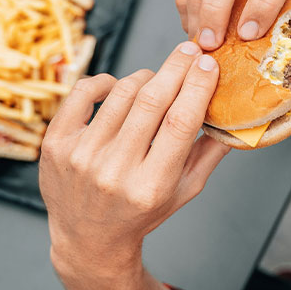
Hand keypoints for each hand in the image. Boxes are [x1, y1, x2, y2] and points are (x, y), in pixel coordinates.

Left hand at [40, 42, 229, 274]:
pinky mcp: (56, 144)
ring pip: (121, 92)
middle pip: (152, 101)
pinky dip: (105, 81)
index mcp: (151, 185)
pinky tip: (117, 86)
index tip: (209, 65)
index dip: (198, 86)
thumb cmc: (142, 213)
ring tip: (157, 79)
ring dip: (146, 76)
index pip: (180, 122)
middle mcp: (114, 170)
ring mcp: (81, 156)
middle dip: (177, 67)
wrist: (89, 238)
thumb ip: (210, 154)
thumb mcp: (184, 192)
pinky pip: (83, 92)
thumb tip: (234, 114)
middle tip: (191, 50)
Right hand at [176, 0, 290, 49]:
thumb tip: (254, 55)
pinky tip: (194, 26)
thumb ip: (276, 27)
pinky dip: (185, 7)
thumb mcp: (287, 12)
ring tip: (199, 42)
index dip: (263, 6)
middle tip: (210, 43)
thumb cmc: (278, 0)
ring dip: (196, 13)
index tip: (247, 35)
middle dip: (216, 9)